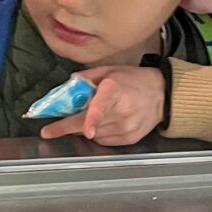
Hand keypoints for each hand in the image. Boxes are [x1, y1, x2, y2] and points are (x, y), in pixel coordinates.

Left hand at [38, 66, 165, 147]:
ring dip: (84, 128)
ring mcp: (127, 127)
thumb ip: (85, 78)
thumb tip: (65, 89)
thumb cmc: (133, 80)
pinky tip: (104, 123)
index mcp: (116, 89)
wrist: (161, 95)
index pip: (102, 106)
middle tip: (49, 131)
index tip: (84, 129)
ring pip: (93, 134)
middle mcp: (123, 111)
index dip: (91, 119)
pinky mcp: (129, 139)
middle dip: (68, 126)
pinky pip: (103, 141)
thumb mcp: (108, 71)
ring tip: (90, 116)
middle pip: (89, 125)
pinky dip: (97, 133)